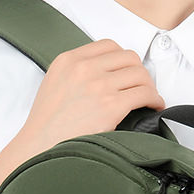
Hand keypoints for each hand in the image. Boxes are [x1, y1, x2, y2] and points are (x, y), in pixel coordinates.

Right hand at [0, 39, 164, 187]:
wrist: (39, 147)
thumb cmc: (47, 126)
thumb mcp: (55, 84)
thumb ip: (77, 73)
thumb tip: (106, 76)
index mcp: (69, 60)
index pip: (109, 46)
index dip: (123, 60)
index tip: (127, 72)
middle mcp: (84, 68)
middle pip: (128, 57)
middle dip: (138, 72)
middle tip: (141, 87)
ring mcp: (98, 85)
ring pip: (140, 74)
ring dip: (148, 86)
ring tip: (148, 99)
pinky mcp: (111, 105)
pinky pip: (144, 94)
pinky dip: (154, 99)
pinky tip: (153, 107)